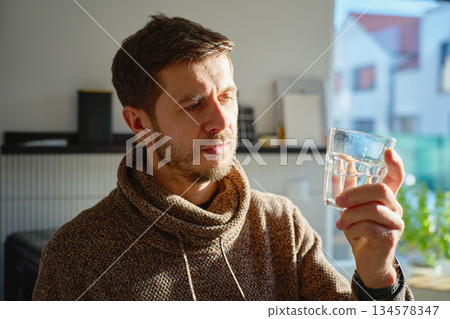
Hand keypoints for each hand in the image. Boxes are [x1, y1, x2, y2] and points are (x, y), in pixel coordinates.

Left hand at [335, 148, 404, 287]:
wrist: (366, 260)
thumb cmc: (360, 230)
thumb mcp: (351, 207)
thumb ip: (348, 187)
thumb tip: (342, 163)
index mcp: (387, 198)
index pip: (397, 177)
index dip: (395, 163)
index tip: (388, 151)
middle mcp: (395, 208)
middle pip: (381, 189)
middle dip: (356, 193)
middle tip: (338, 201)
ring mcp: (395, 224)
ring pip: (372, 209)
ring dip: (350, 214)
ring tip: (341, 223)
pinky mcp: (389, 239)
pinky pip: (368, 226)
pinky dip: (352, 227)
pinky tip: (349, 232)